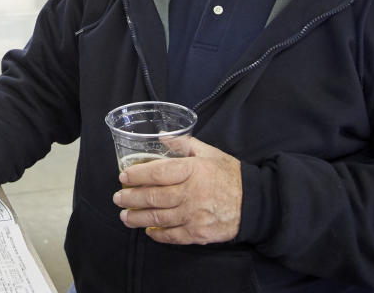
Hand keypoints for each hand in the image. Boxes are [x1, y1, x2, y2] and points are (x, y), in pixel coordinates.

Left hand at [113, 137, 241, 244]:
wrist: (255, 203)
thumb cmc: (230, 175)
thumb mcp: (208, 152)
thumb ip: (183, 144)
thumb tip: (161, 136)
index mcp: (192, 171)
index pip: (157, 173)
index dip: (137, 175)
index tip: (123, 177)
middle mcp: (190, 194)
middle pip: (153, 197)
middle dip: (131, 198)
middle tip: (118, 198)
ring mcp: (194, 216)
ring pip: (158, 218)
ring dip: (138, 218)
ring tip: (125, 216)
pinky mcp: (199, 234)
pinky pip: (172, 236)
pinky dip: (158, 234)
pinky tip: (148, 230)